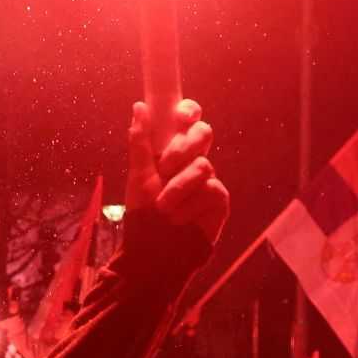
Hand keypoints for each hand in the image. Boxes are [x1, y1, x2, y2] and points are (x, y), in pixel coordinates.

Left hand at [123, 99, 228, 242]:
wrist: (154, 250)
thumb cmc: (143, 213)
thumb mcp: (138, 175)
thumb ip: (140, 141)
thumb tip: (140, 106)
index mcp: (173, 150)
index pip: (189, 119)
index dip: (189, 111)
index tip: (181, 117)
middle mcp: (193, 160)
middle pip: (204, 133)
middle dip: (183, 148)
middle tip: (165, 167)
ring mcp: (208, 179)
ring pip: (203, 166)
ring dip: (178, 188)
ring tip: (163, 208)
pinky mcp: (219, 200)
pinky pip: (211, 190)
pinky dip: (189, 207)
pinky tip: (179, 219)